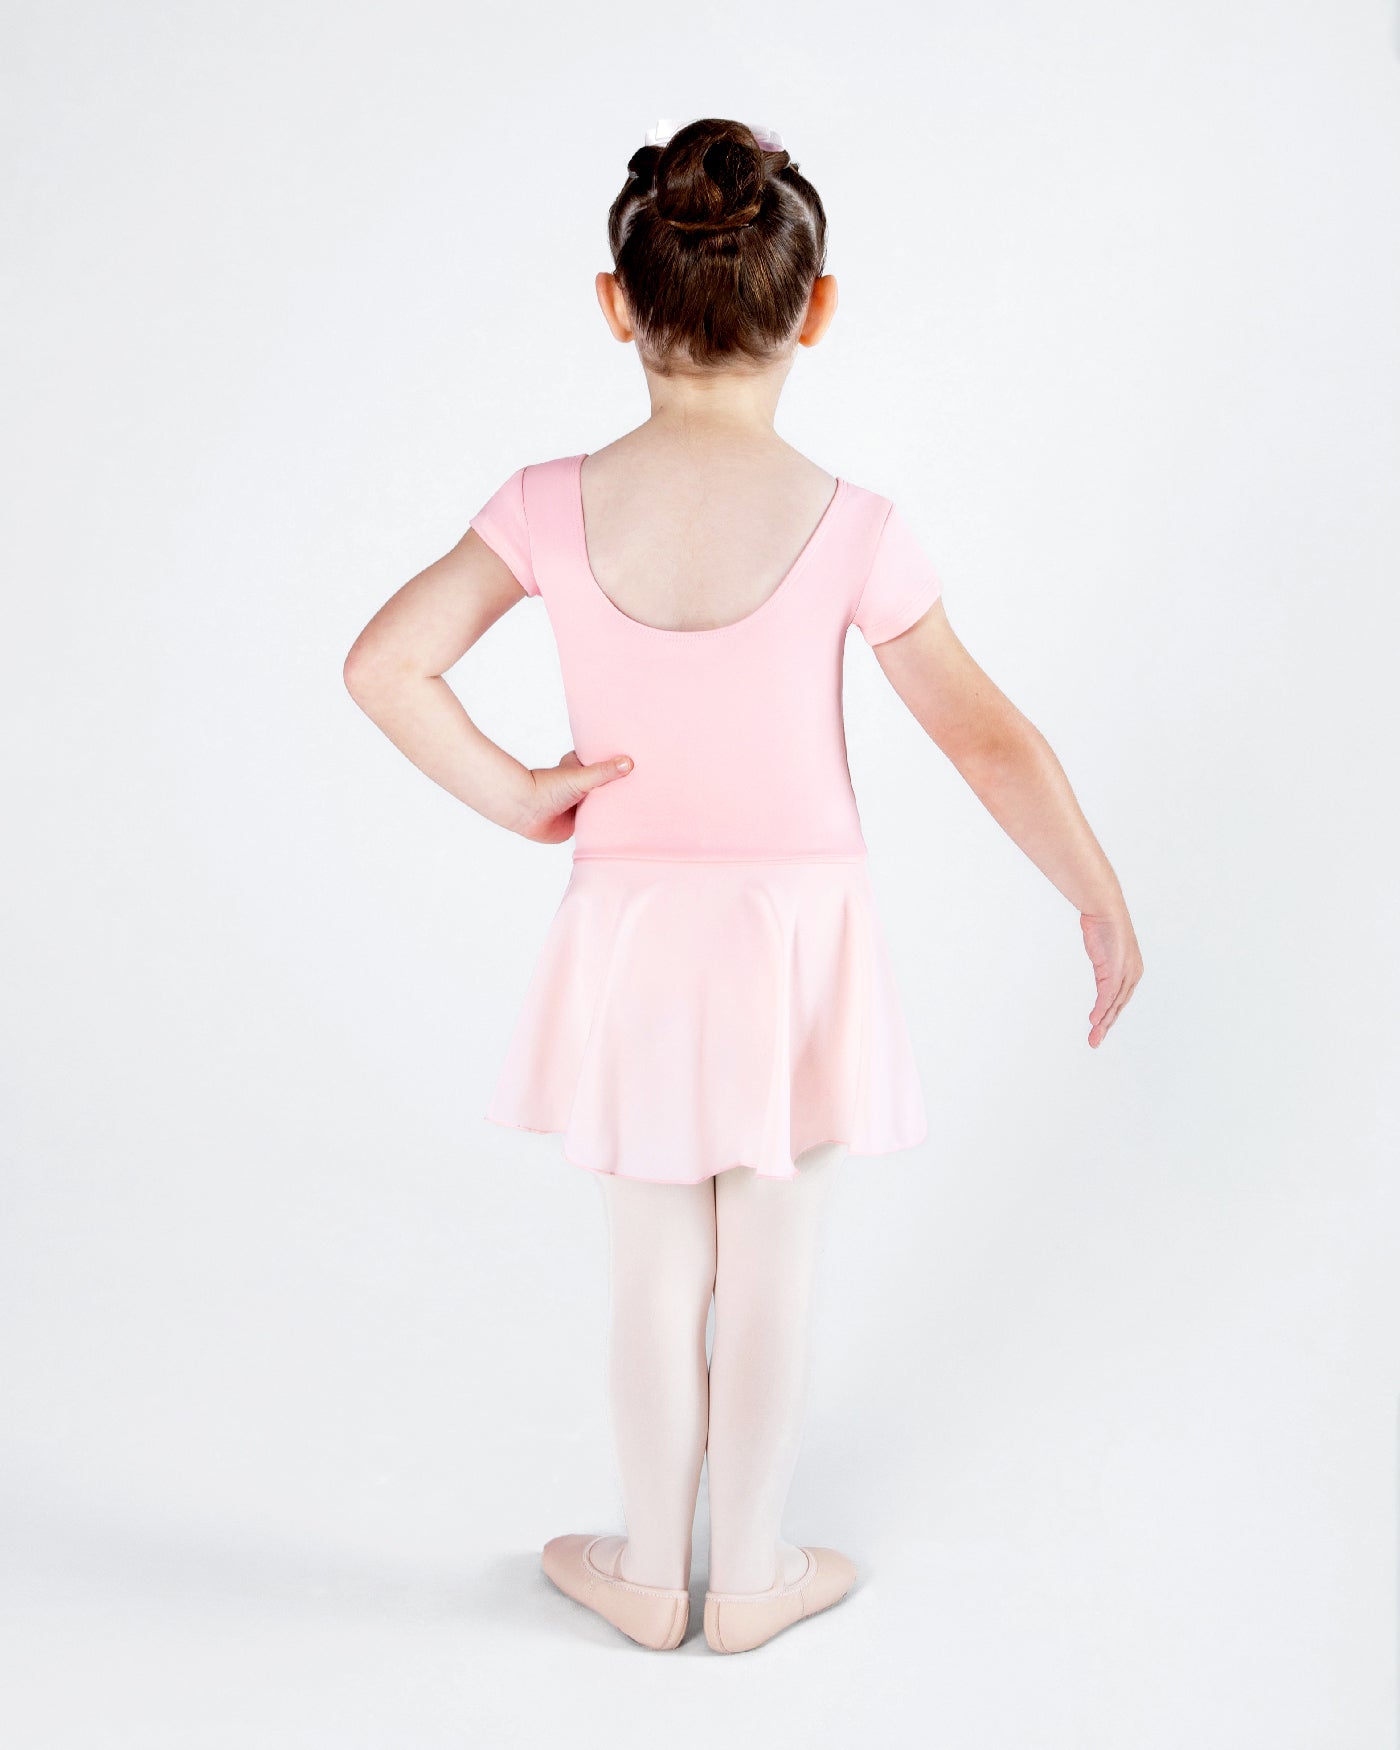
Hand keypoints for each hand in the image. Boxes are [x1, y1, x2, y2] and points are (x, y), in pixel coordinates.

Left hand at [514, 748, 633, 843]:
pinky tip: (627, 823)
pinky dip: (608, 823)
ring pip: (604, 804)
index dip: (620, 762)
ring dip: (616, 805)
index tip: (642, 760)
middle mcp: (583, 785)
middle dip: (622, 786)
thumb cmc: (548, 788)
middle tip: (648, 784)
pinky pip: (598, 822)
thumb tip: (629, 763)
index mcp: (581, 767)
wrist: (527, 812)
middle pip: (608, 785)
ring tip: (643, 802)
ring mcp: (582, 804)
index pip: (605, 762)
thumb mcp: (581, 776)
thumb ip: (604, 771)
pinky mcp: (579, 822)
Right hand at [1080, 904, 1143, 1047]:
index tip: (1099, 1028)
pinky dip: (1100, 1009)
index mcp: (1132, 971)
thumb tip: (1102, 973)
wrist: (1106, 911)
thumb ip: (1105, 968)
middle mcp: (1132, 974)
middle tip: (1095, 1042)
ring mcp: (1124, 974)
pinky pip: (1107, 995)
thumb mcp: (1106, 952)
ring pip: (1113, 1005)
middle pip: (1118, 1007)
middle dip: (1106, 1026)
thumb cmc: (1105, 926)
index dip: (1110, 1016)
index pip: (1120, 1000)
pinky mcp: (1114, 971)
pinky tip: (1094, 1021)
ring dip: (1102, 1023)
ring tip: (1094, 1038)